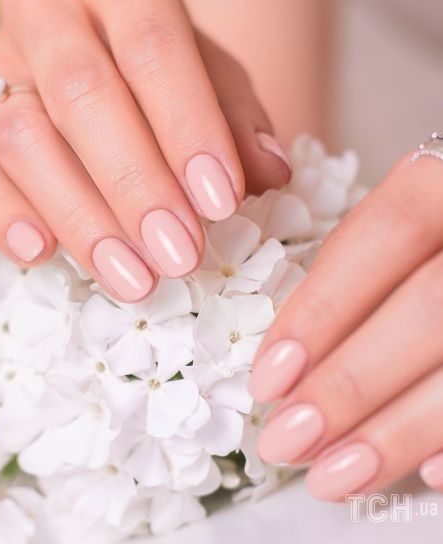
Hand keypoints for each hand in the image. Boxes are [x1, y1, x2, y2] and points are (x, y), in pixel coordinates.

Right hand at [0, 0, 290, 302]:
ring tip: (134, 276)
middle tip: (180, 253)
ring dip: (82, 216)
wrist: (105, 56)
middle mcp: (49, 8)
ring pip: (23, 136)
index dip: (188, 127)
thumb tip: (269, 173)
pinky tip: (42, 253)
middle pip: (84, 92)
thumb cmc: (168, 72)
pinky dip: (5, 214)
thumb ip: (240, 121)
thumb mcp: (216, 82)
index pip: (154, 46)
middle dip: (136, 183)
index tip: (221, 203)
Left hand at [250, 153, 442, 498]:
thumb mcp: (394, 219)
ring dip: (397, 432)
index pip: (383, 236)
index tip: (268, 378)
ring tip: (332, 475)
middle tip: (286, 441)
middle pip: (428, 309)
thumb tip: (287, 361)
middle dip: (349, 384)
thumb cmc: (430, 226)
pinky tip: (423, 476)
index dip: (321, 310)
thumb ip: (353, 265)